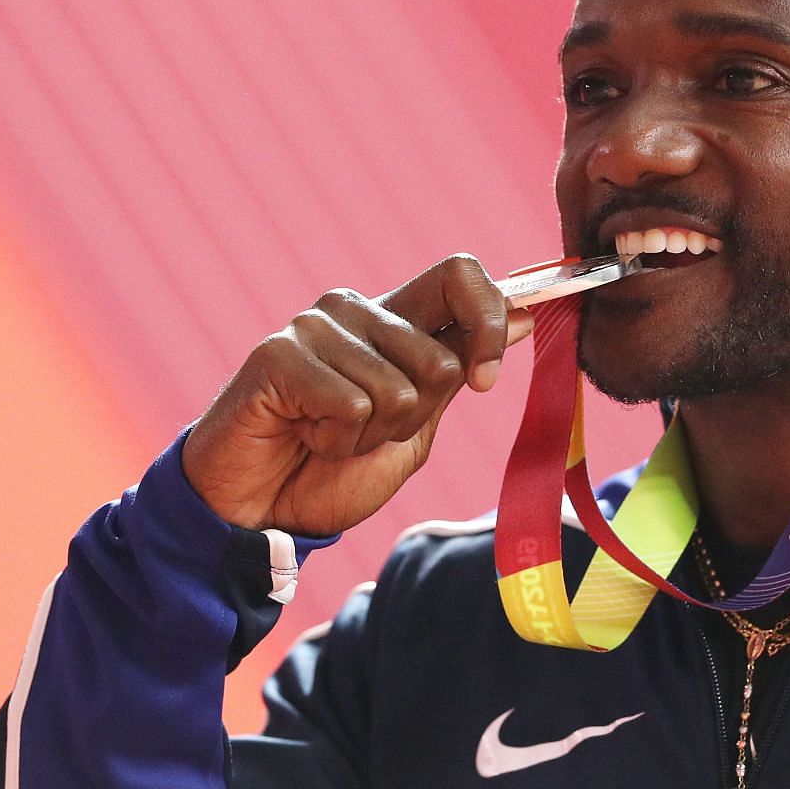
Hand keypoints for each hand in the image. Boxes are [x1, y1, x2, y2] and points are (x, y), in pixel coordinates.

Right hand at [180, 254, 534, 536]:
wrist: (261, 513)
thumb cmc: (331, 470)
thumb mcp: (414, 426)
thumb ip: (460, 371)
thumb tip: (528, 316)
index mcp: (394, 320)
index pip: (461, 276)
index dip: (489, 323)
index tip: (483, 382)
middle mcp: (356, 310)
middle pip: (438, 357)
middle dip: (413, 418)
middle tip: (363, 431)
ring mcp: (314, 326)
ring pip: (395, 390)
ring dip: (367, 436)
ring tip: (324, 435)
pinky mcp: (278, 353)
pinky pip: (349, 404)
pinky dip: (333, 439)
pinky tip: (301, 433)